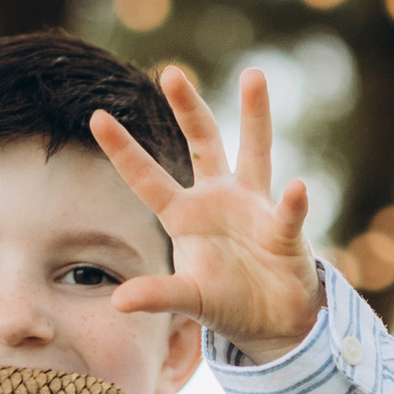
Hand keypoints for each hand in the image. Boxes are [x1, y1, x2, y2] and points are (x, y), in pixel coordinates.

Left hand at [93, 64, 323, 361]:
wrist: (273, 321)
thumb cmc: (226, 302)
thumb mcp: (189, 299)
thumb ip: (158, 295)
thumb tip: (118, 302)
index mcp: (184, 215)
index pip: (147, 178)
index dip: (123, 150)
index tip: (96, 117)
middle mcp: (218, 198)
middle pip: (203, 143)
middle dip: (188, 108)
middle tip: (171, 72)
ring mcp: (254, 207)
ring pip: (255, 151)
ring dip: (254, 115)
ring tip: (252, 75)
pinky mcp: (284, 229)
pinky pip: (288, 212)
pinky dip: (293, 203)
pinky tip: (297, 188)